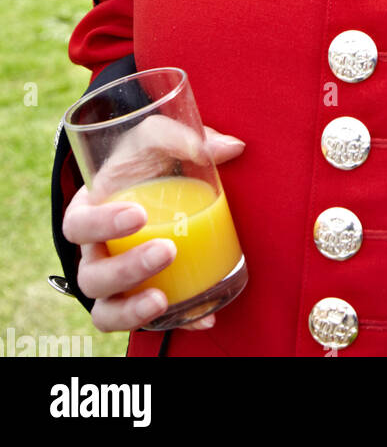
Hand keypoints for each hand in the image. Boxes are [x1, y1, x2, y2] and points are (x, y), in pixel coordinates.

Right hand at [62, 125, 244, 333]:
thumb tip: (233, 147)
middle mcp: (95, 255)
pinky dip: (177, 323)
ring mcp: (115, 284)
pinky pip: (150, 324)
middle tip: (167, 250)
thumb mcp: (152, 141)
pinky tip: (204, 317)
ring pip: (107, 311)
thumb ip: (180, 137)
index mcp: (89, 214)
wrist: (150, 187)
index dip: (101, 225)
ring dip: (132, 310)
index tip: (138, 215)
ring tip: (163, 298)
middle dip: (127, 269)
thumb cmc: (142, 163)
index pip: (77, 226)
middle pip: (92, 277)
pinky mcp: (141, 300)